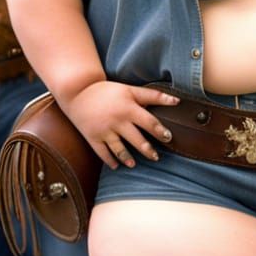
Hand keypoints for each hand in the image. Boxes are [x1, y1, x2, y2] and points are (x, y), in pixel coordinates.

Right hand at [61, 82, 179, 168]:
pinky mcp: (92, 137)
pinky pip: (102, 153)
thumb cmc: (108, 91)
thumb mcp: (130, 89)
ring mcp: (104, 131)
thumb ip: (154, 95)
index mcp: (128, 108)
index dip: (160, 131)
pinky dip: (109, 160)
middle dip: (147, 150)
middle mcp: (117, 121)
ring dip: (128, 158)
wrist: (78, 90)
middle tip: (156, 157)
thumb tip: (177, 100)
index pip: (149, 122)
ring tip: (134, 164)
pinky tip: (116, 166)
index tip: (169, 138)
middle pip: (136, 139)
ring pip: (119, 149)